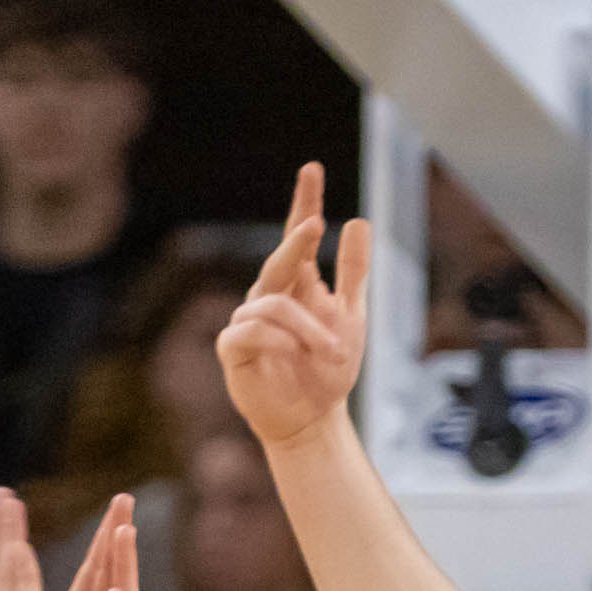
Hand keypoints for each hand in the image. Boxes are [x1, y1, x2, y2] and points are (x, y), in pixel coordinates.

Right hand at [217, 162, 375, 449]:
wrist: (312, 419)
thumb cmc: (328, 370)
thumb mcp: (351, 318)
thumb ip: (353, 272)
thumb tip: (358, 220)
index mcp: (296, 285)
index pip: (298, 238)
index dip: (304, 203)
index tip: (312, 170)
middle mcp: (269, 296)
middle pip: (280, 260)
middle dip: (295, 242)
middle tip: (314, 224)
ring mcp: (248, 321)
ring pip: (274, 305)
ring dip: (308, 328)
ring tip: (333, 352)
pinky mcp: (234, 349)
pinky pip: (251, 331)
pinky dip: (278, 340)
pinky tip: (296, 353)